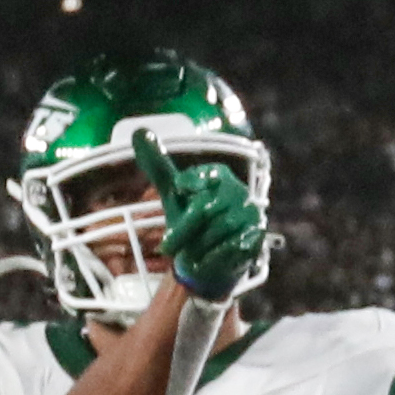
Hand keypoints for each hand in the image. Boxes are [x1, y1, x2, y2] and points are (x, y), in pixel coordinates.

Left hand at [133, 133, 266, 298]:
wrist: (215, 257)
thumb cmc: (193, 221)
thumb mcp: (174, 194)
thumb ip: (158, 165)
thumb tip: (139, 132)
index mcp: (218, 175)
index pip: (203, 176)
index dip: (190, 185)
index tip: (180, 191)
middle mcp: (237, 191)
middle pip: (204, 210)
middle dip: (182, 231)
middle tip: (166, 248)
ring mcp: (249, 213)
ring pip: (215, 231)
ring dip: (196, 247)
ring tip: (188, 256)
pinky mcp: (255, 236)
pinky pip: (230, 247)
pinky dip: (211, 258)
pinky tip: (203, 263)